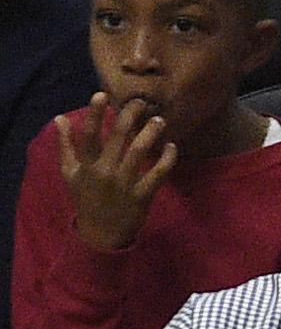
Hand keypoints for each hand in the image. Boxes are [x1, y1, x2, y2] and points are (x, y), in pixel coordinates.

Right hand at [55, 97, 177, 255]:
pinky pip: (157, 174)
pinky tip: (172, 147)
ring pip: (139, 152)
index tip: (103, 95)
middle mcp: (104, 171)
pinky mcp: (142, 196)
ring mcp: (124, 184)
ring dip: (150, 133)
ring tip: (159, 120)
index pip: (89, 134)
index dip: (95, 113)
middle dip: (129, 116)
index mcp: (86, 164)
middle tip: (141, 103)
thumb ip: (66, 145)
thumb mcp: (70, 173)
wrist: (101, 233)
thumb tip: (60, 118)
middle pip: (117, 137)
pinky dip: (167, 160)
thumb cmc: (85, 198)